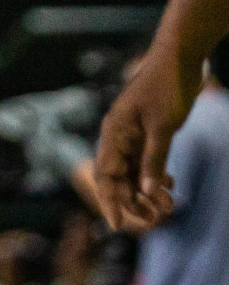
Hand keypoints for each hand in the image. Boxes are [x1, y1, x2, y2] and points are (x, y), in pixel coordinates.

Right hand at [94, 46, 194, 230]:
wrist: (179, 59)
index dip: (110, 201)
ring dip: (148, 191)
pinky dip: (156, 176)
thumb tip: (148, 192)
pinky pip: (146, 162)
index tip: (116, 225)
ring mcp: (133, 135)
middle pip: (119, 178)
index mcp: (114, 134)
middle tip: (156, 219)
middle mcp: (118, 137)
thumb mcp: (163, 127)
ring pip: (134, 172)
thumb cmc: (167, 88)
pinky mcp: (148, 132)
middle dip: (134, 201)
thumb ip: (154, 160)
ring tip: (168, 206)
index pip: (105, 175)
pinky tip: (170, 185)